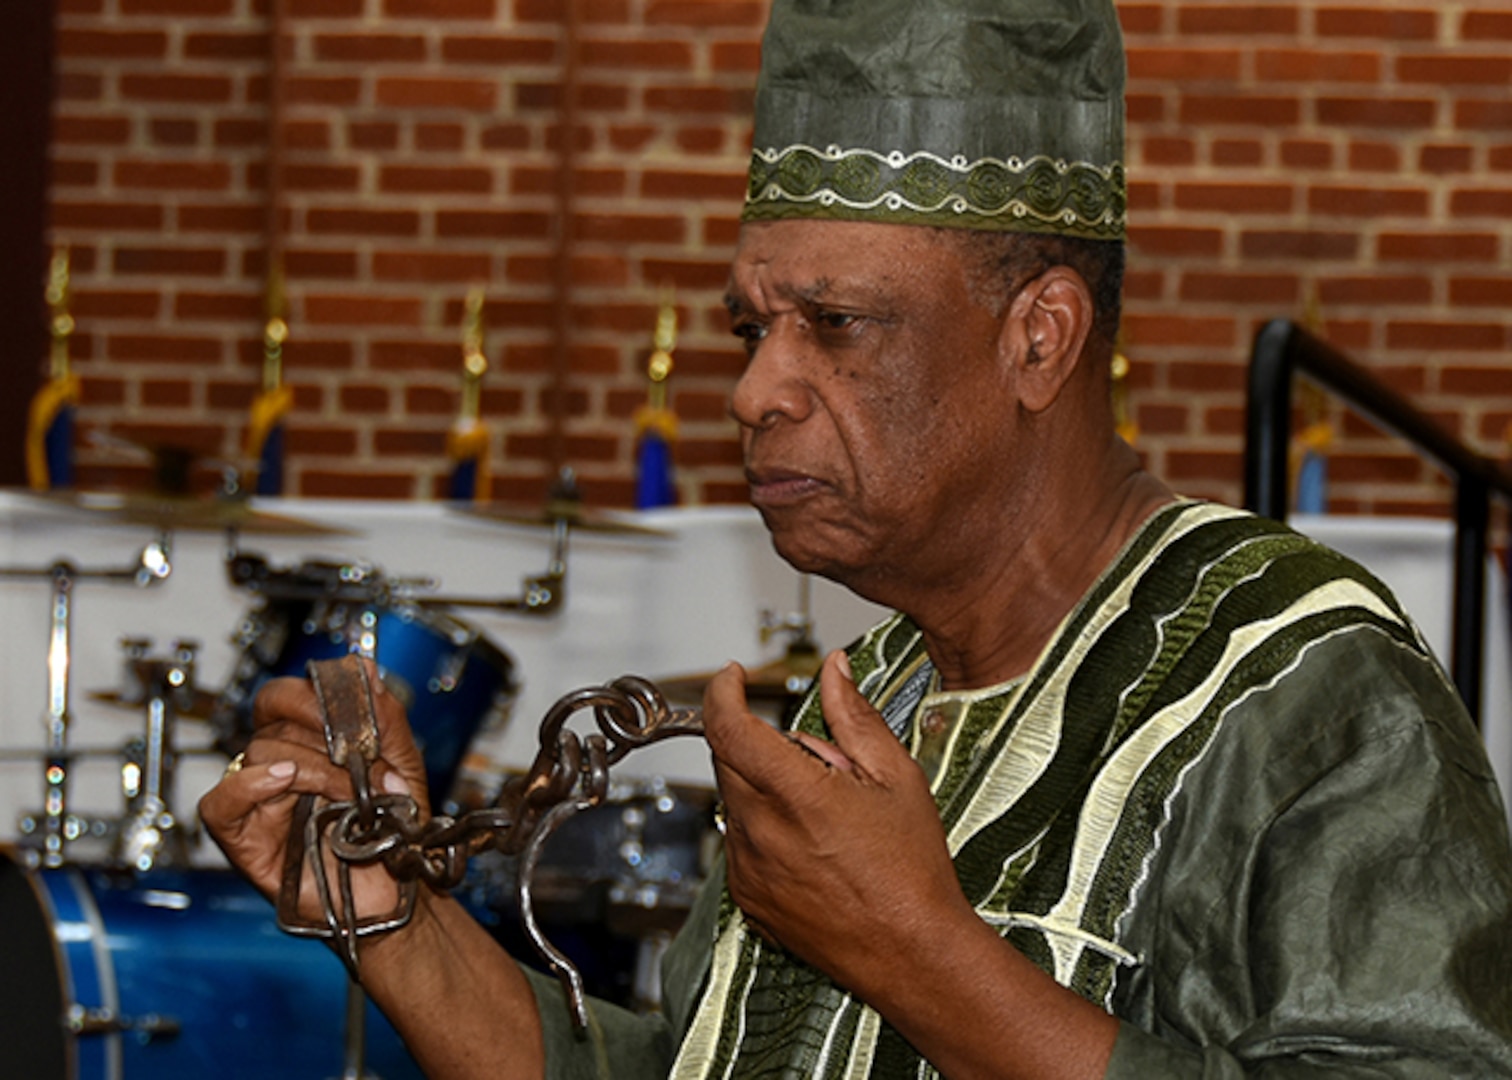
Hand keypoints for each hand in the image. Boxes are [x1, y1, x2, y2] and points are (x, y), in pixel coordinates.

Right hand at [198, 659, 430, 924]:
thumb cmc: (393, 835)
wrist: (396, 893)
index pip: (289, 695)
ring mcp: (260, 801)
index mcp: (311, 743)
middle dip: (317, 724)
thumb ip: (383, 716)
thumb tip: (360, 667)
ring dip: (314, 768)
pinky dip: (248, 786)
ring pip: (260, 754)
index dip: (317, 693)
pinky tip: (284, 782)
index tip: (354, 708)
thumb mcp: (401, 764)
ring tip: (351, 793)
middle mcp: (280, 766)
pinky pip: (220, 803)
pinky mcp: (244, 838)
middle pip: (271, 717)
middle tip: (354, 750)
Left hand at [704, 650, 978, 1000]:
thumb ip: (855, 717)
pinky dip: (764, 828)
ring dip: (763, 787)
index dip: (722, 692)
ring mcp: (749, 868)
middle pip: (728, 758)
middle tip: (815, 760)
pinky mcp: (748, 897)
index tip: (733, 677)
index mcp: (798, 795)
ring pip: (735, 800)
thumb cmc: (913, 874)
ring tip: (823, 813)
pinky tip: (812, 845)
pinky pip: (740, 842)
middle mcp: (763, 832)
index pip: (728, 727)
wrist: (913, 953)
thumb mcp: (896, 778)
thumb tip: (835, 673)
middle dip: (758, 741)